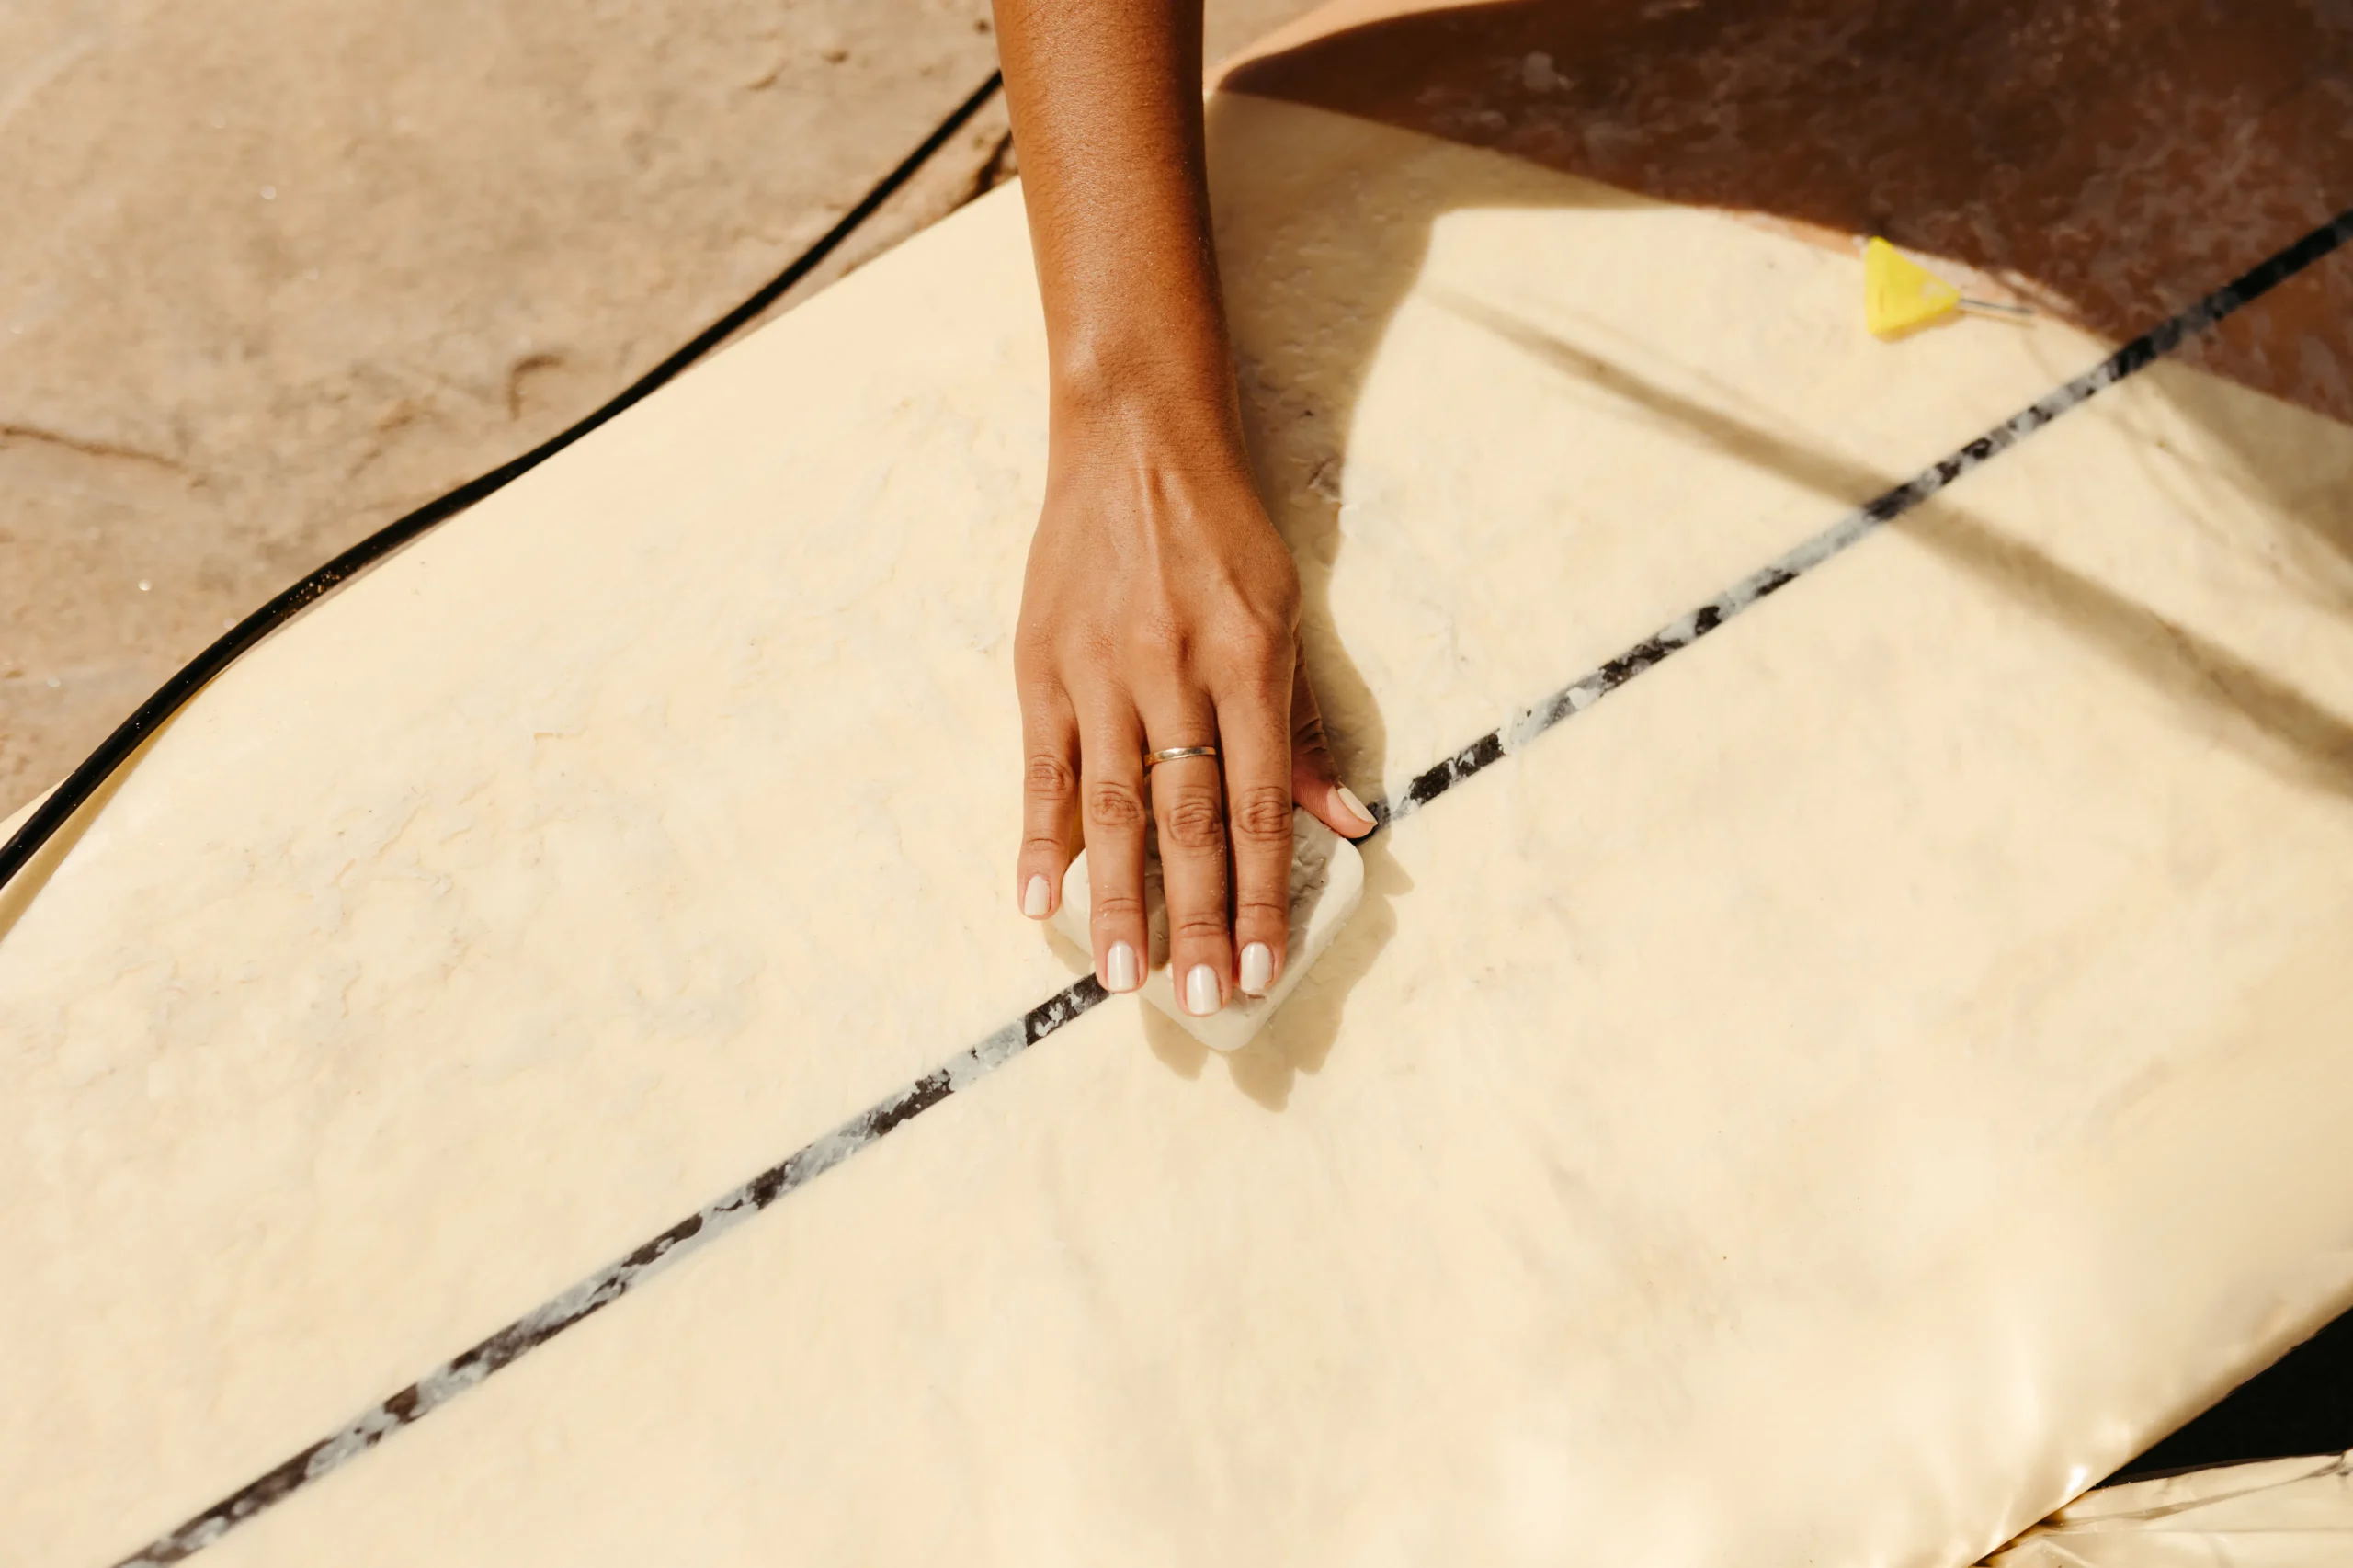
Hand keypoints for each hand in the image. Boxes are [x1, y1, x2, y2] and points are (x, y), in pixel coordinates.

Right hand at [1013, 406, 1375, 1013]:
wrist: (1133, 435)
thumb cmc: (1223, 527)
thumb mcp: (1285, 610)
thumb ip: (1309, 725)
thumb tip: (1353, 824)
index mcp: (1247, 661)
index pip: (1259, 804)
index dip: (1263, 893)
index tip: (1266, 967)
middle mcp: (1172, 672)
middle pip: (1187, 819)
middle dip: (1198, 916)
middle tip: (1204, 998)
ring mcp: (1099, 670)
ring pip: (1112, 807)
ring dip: (1118, 900)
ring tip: (1122, 978)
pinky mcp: (1041, 663)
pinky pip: (1041, 767)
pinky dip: (1038, 836)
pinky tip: (1038, 901)